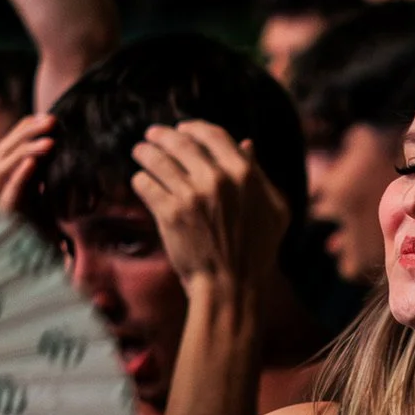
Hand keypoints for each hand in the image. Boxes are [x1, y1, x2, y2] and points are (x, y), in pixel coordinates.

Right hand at [0, 112, 54, 214]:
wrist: (32, 256)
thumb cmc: (39, 222)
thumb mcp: (43, 190)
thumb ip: (44, 167)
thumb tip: (57, 136)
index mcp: (5, 175)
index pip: (11, 143)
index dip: (26, 128)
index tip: (49, 117)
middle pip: (5, 150)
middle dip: (27, 133)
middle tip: (53, 121)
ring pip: (3, 167)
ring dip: (26, 151)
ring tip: (50, 143)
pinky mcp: (5, 215)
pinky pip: (10, 192)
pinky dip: (20, 176)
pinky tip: (33, 164)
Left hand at [130, 121, 290, 300]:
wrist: (232, 286)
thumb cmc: (257, 250)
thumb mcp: (274, 209)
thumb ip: (259, 175)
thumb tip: (247, 144)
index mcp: (244, 173)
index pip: (214, 135)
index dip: (194, 128)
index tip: (182, 129)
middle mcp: (217, 179)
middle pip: (181, 142)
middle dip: (162, 136)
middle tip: (151, 136)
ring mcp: (191, 195)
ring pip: (158, 159)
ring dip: (145, 152)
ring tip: (140, 151)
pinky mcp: (169, 213)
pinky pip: (145, 183)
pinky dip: (141, 180)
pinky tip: (141, 181)